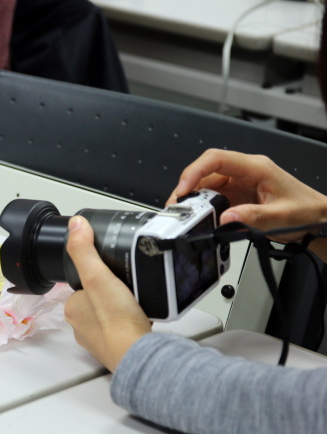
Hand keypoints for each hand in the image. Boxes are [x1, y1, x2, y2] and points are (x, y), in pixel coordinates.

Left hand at [63, 216, 151, 371]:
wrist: (138, 353)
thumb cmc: (117, 320)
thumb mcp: (98, 276)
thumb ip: (85, 251)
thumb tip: (75, 225)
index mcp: (73, 308)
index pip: (80, 285)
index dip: (96, 276)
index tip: (110, 274)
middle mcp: (81, 326)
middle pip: (96, 299)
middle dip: (110, 293)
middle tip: (126, 288)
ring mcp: (99, 339)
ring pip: (109, 315)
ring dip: (121, 308)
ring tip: (133, 302)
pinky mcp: (117, 347)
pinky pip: (123, 328)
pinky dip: (131, 322)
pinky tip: (140, 317)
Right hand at [168, 149, 326, 241]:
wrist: (316, 219)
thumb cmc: (305, 211)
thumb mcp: (282, 216)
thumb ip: (254, 218)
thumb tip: (227, 218)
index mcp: (256, 168)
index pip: (217, 159)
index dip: (195, 171)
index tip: (184, 188)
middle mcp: (244, 172)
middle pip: (205, 172)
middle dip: (187, 188)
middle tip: (177, 206)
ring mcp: (238, 184)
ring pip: (205, 186)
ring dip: (193, 199)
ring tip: (185, 215)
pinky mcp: (235, 196)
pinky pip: (212, 198)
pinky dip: (202, 208)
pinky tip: (199, 218)